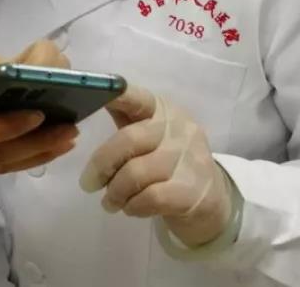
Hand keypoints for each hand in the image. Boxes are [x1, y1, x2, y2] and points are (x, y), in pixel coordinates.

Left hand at [79, 85, 231, 247]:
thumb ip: (124, 119)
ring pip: (136, 174)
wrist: (211, 198)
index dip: (116, 95)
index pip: (137, 98)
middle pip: (129, 140)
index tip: (96, 93)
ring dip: (115, 192)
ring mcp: (189, 158)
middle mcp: (178, 128)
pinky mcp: (193, 190)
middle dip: (102, 164)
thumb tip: (88, 101)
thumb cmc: (168, 161)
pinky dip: (133, 206)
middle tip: (88, 184)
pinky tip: (131, 208)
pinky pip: (151, 198)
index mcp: (162, 110)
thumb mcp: (149, 135)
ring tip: (110, 202)